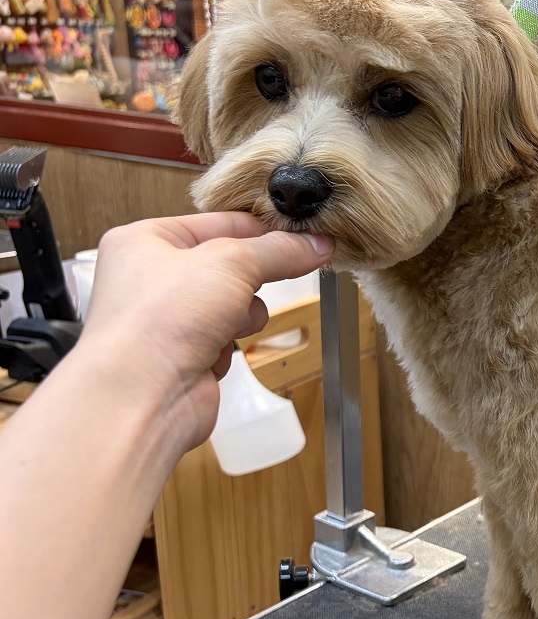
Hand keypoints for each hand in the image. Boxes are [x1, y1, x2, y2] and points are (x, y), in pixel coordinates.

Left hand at [77, 212, 332, 452]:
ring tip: (227, 324)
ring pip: (234, 304)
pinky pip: (228, 338)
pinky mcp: (185, 354)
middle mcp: (151, 278)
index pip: (218, 222)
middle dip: (250, 281)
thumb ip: (278, 250)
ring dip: (242, 316)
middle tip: (267, 279)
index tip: (302, 235)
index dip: (262, 230)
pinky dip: (230, 346)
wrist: (142, 396)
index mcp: (145, 241)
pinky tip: (214, 353)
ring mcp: (169, 318)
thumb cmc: (158, 321)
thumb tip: (314, 244)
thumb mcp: (231, 264)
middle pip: (229, 266)